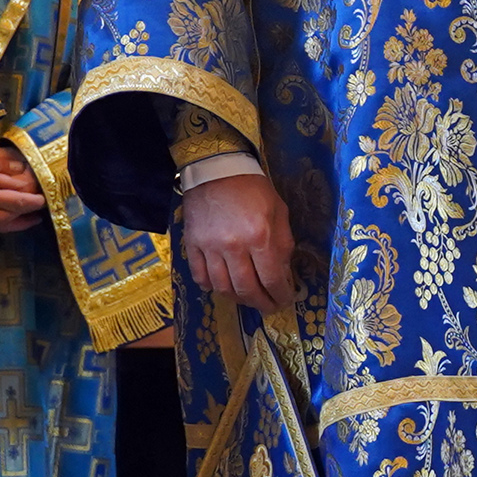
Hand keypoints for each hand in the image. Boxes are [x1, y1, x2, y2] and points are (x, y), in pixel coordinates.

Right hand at [181, 171, 294, 315]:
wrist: (217, 169)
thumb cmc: (253, 189)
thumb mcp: (278, 211)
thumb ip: (282, 244)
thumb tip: (284, 274)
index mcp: (259, 236)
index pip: (272, 279)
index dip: (280, 295)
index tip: (285, 301)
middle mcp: (233, 246)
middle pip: (246, 289)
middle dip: (261, 303)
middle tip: (268, 307)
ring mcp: (209, 247)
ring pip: (222, 288)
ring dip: (237, 298)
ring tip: (247, 298)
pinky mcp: (191, 244)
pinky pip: (200, 276)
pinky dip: (211, 287)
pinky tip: (221, 287)